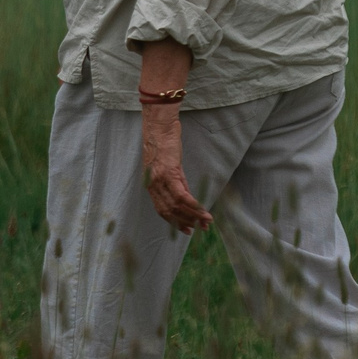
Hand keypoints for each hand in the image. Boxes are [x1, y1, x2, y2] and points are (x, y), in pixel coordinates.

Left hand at [140, 108, 212, 233]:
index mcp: (150, 186)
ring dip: (194, 216)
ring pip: (177, 206)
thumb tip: (189, 201)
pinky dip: (193, 205)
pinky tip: (202, 210)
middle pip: (170, 212)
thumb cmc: (164, 145)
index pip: (162, 211)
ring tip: (207, 221)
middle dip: (187, 222)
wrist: (160, 128)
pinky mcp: (169, 173)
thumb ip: (177, 184)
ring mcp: (159, 180)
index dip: (175, 223)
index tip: (187, 230)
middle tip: (202, 228)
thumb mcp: (169, 168)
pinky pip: (181, 195)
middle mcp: (153, 186)